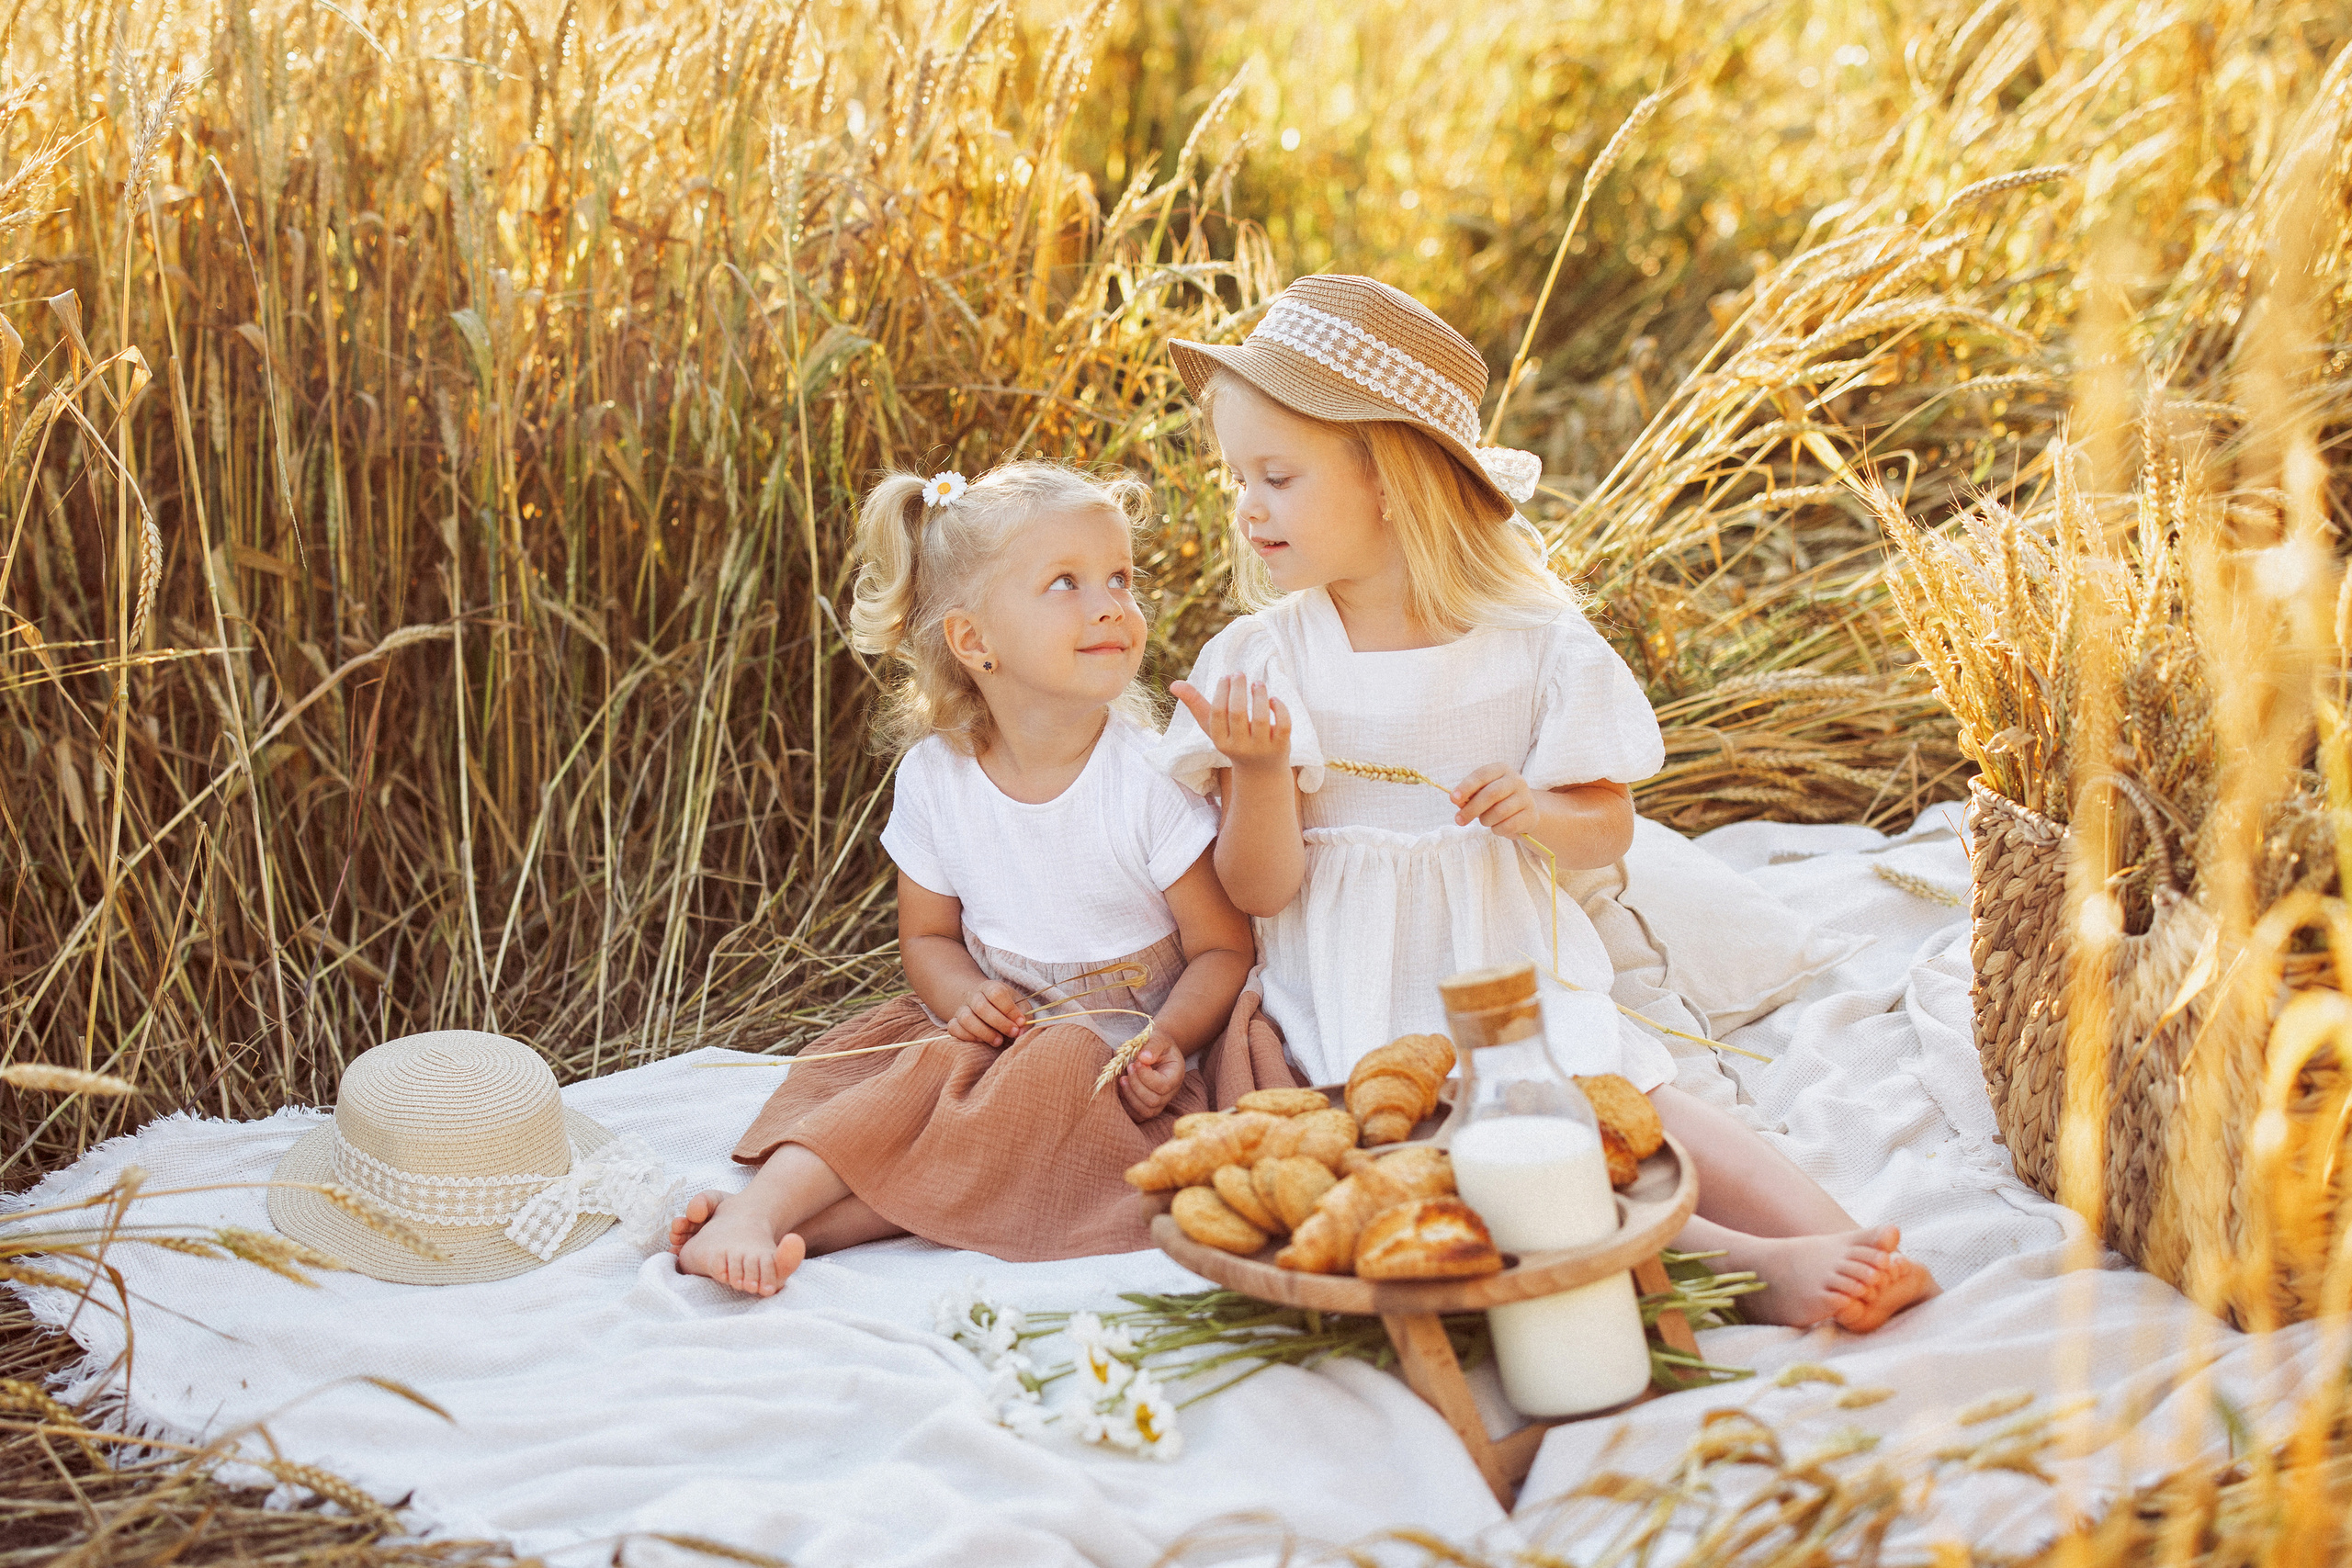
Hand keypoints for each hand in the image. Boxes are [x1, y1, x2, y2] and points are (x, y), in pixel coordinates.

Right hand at [947, 980, 1027, 1045]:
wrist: (983, 1003)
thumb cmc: (1006, 1007)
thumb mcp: (1019, 1005)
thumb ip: (1024, 1016)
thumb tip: (1021, 1031)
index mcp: (991, 987)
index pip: (996, 993)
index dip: (1009, 1009)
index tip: (1020, 1022)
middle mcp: (973, 995)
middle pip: (981, 1007)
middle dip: (999, 1023)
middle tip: (1012, 1033)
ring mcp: (961, 1008)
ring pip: (966, 1019)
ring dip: (984, 1032)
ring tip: (998, 1041)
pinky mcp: (953, 1022)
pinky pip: (954, 1029)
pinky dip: (968, 1037)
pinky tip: (981, 1041)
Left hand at [1115, 1033, 1185, 1121]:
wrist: (1159, 1052)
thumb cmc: (1159, 1045)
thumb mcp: (1159, 1038)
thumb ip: (1153, 1046)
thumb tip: (1143, 1058)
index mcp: (1175, 1076)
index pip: (1163, 1086)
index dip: (1146, 1077)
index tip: (1137, 1062)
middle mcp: (1170, 1093)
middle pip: (1154, 1101)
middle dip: (1136, 1085)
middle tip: (1129, 1067)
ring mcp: (1160, 1102)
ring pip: (1146, 1111)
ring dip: (1130, 1096)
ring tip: (1123, 1079)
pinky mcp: (1148, 1107)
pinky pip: (1138, 1116)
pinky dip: (1127, 1105)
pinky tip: (1122, 1088)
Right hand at [1171, 674, 1290, 775]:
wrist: (1260, 771)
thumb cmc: (1232, 740)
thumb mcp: (1213, 727)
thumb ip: (1195, 704)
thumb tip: (1173, 684)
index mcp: (1221, 741)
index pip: (1218, 712)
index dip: (1222, 691)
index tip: (1226, 677)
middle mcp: (1240, 746)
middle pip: (1238, 713)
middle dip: (1238, 688)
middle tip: (1239, 674)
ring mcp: (1262, 747)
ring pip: (1262, 718)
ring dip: (1259, 695)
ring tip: (1257, 683)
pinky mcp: (1281, 746)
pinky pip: (1284, 725)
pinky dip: (1280, 708)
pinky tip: (1273, 699)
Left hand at [1451, 764, 1539, 837]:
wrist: (1524, 810)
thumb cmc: (1497, 799)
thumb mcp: (1482, 792)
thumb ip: (1469, 795)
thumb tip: (1457, 801)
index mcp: (1502, 769)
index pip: (1482, 775)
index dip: (1466, 787)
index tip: (1453, 798)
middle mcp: (1516, 780)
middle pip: (1491, 794)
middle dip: (1472, 809)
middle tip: (1459, 820)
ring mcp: (1526, 798)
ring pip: (1499, 812)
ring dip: (1485, 820)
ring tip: (1485, 820)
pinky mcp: (1531, 815)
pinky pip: (1508, 826)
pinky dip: (1497, 829)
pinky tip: (1497, 826)